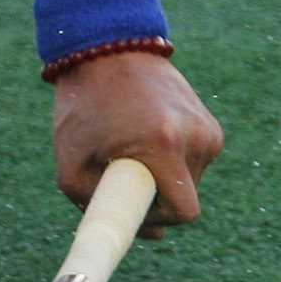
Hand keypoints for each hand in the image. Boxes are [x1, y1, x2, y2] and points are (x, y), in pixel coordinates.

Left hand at [51, 51, 222, 236]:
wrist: (105, 47)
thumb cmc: (83, 105)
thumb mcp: (70, 161)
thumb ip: (98, 207)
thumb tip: (155, 234)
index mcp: (164, 144)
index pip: (183, 212)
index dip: (157, 219)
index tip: (132, 205)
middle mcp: (196, 136)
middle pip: (184, 198)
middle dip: (153, 194)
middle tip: (119, 169)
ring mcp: (207, 128)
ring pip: (188, 181)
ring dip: (160, 174)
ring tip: (130, 143)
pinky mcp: (210, 123)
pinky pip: (192, 161)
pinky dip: (170, 158)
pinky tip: (146, 133)